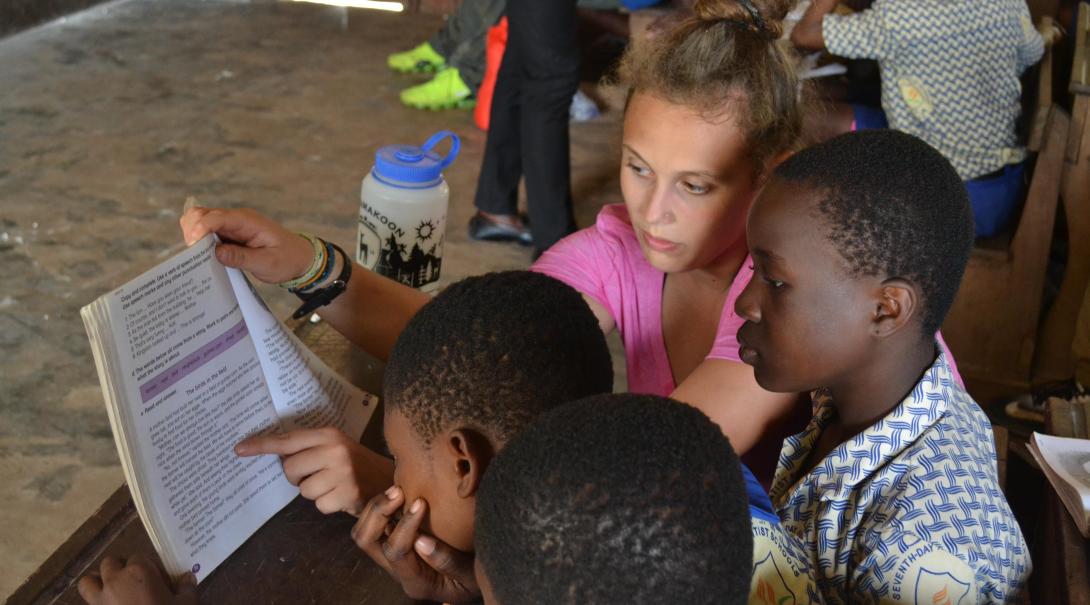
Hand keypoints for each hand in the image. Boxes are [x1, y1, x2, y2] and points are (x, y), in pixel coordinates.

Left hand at [77, 555, 196, 604]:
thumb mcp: (187, 603)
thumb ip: (187, 588)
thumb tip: (188, 578)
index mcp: (139, 571)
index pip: (139, 557)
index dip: (148, 567)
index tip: (157, 580)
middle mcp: (115, 580)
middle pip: (110, 563)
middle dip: (119, 569)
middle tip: (133, 582)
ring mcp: (100, 599)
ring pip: (88, 581)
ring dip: (97, 583)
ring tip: (110, 590)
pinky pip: (88, 603)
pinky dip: (95, 603)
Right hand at [179, 207, 313, 283]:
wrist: (298, 258)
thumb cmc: (286, 259)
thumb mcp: (267, 263)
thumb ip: (242, 258)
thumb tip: (217, 253)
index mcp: (247, 221)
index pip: (217, 217)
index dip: (201, 228)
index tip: (193, 245)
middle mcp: (236, 219)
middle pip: (201, 214)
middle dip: (192, 231)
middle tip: (194, 255)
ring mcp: (231, 225)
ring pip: (200, 221)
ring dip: (193, 236)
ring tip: (196, 257)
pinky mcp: (228, 234)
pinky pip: (207, 232)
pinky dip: (199, 242)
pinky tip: (201, 257)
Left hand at [235, 427, 393, 515]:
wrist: (389, 479)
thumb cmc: (355, 463)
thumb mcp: (335, 446)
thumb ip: (309, 447)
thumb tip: (276, 455)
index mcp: (329, 434)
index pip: (288, 439)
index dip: (262, 445)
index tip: (239, 449)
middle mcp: (335, 450)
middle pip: (290, 468)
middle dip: (297, 477)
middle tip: (315, 475)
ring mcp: (342, 473)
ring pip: (303, 490)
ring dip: (314, 492)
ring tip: (333, 486)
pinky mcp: (347, 494)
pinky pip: (318, 505)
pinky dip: (327, 505)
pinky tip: (341, 497)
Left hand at [352, 487, 479, 602]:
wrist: (472, 584)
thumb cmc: (476, 579)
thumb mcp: (473, 577)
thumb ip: (449, 562)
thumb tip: (421, 540)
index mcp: (415, 582)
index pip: (396, 552)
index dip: (405, 524)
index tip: (421, 502)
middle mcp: (398, 571)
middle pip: (367, 541)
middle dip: (378, 512)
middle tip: (399, 491)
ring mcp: (393, 559)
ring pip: (364, 532)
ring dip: (376, 508)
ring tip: (397, 489)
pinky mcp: (394, 544)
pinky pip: (373, 525)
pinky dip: (381, 507)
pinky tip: (400, 494)